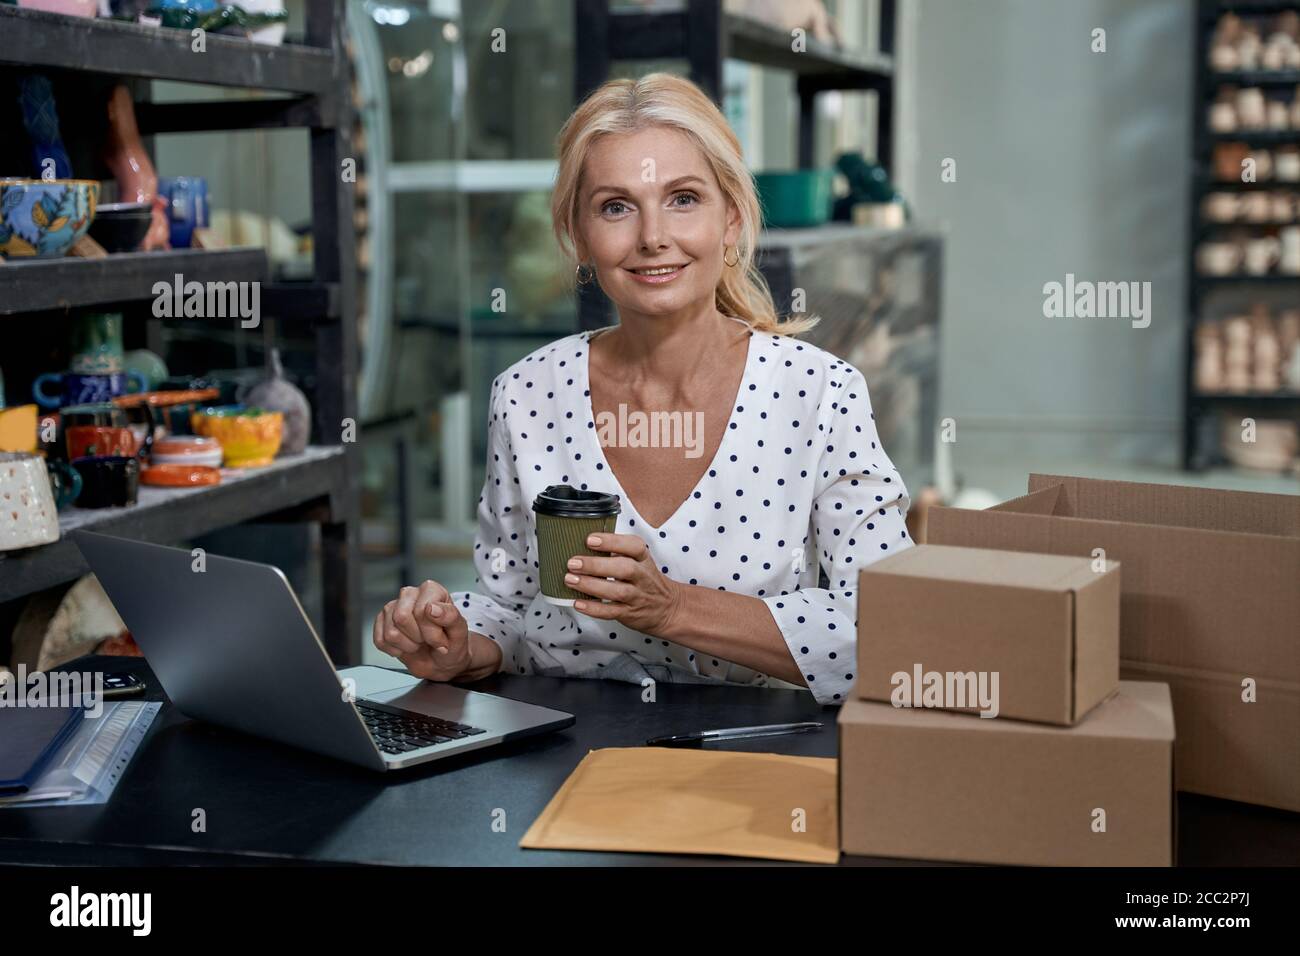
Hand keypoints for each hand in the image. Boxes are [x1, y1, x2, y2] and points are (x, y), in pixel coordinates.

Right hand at [372, 580, 472, 681]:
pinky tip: (406, 646)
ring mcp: (392, 607)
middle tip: (428, 640)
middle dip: (418, 637)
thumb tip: (432, 607)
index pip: (421, 610)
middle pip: (401, 618)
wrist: (442, 661)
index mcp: (431, 590)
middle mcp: (409, 594)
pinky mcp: (381, 623)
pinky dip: (395, 651)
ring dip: (407, 646)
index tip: (441, 640)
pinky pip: (380, 641)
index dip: (431, 632)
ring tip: (419, 642)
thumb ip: (450, 616)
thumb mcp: (460, 632)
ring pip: (391, 633)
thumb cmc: (452, 643)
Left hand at [565, 532, 684, 636]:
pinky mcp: (630, 614)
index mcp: (643, 559)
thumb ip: (618, 553)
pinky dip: (594, 608)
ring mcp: (637, 596)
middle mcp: (643, 577)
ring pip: (617, 591)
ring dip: (591, 585)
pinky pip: (611, 612)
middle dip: (596, 565)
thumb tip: (582, 545)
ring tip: (571, 579)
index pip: (634, 546)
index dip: (612, 542)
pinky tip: (579, 603)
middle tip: (573, 562)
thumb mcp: (640, 562)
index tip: (590, 539)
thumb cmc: (646, 581)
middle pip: (624, 569)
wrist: (668, 608)